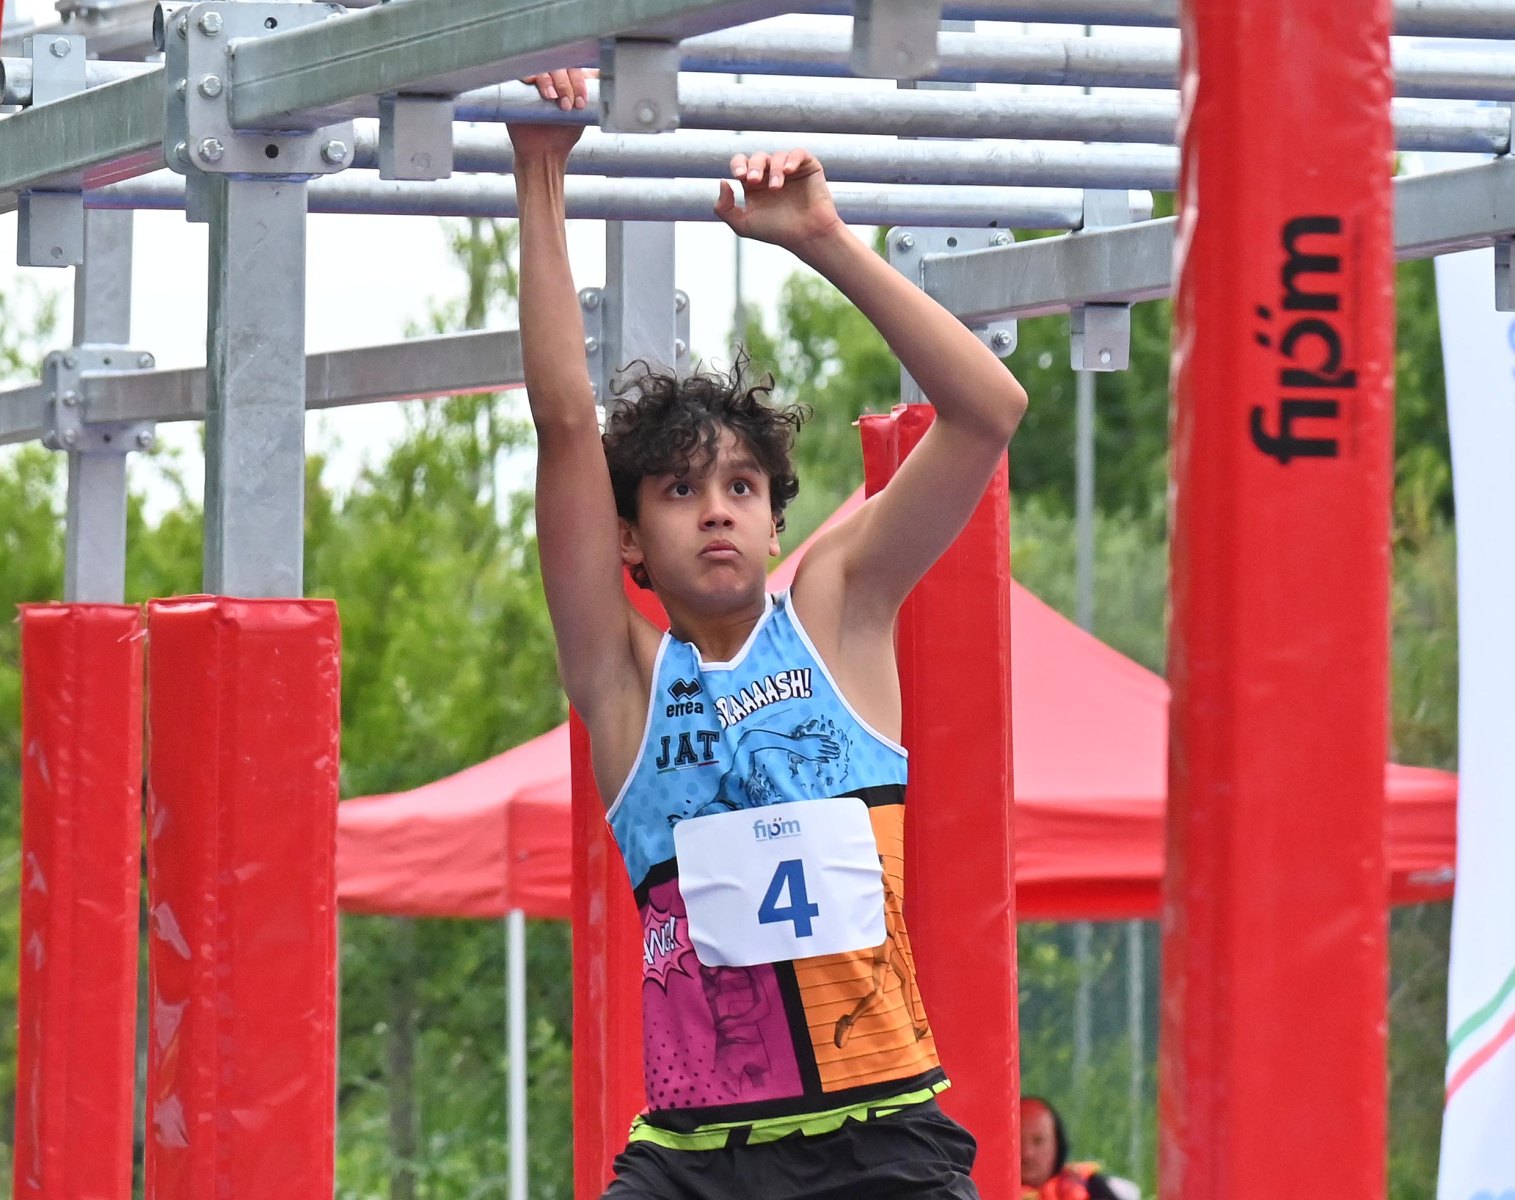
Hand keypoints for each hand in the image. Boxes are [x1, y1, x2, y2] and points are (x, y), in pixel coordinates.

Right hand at [508, 69, 592, 163]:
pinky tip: (532, 82)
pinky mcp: (518, 86)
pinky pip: (522, 71)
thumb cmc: (564, 135)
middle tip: (566, 105)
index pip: (577, 69)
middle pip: (561, 66)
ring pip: (543, 67)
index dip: (579, 82)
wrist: (543, 154)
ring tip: (552, 98)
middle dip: (566, 84)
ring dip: (549, 80)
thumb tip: (605, 80)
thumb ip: (594, 99)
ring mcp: (536, 81)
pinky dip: (529, 74)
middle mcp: (553, 78)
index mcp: (570, 82)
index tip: (581, 103)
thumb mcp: (584, 115)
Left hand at [714, 150, 843, 252]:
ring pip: (777, 156)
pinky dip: (792, 159)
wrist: (808, 236)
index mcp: (754, 185)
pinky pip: (799, 153)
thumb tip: (723, 181)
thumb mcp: (743, 225)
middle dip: (754, 166)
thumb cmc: (777, 232)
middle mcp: (770, 174)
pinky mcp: (808, 167)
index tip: (739, 176)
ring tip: (776, 187)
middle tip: (754, 180)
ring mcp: (790, 170)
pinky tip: (788, 171)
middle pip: (757, 157)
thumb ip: (724, 208)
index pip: (741, 164)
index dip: (738, 165)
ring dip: (774, 170)